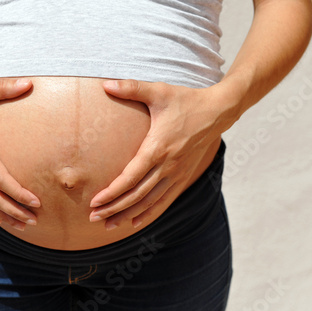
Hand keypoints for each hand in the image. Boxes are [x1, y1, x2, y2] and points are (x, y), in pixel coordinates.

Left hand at [89, 79, 223, 229]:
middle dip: (114, 209)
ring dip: (128, 216)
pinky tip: (134, 223)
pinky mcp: (183, 177)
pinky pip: (164, 201)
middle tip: (93, 217)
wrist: (218, 111)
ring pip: (149, 203)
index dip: (112, 192)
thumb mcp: (159, 91)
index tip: (95, 202)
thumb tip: (105, 84)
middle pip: (137, 195)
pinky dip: (149, 214)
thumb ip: (131, 88)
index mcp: (158, 147)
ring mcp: (177, 174)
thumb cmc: (186, 101)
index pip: (131, 178)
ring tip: (108, 226)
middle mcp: (167, 166)